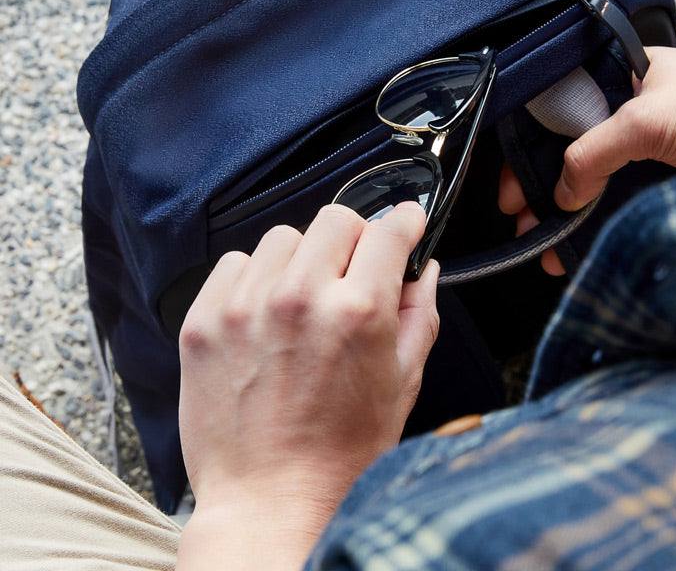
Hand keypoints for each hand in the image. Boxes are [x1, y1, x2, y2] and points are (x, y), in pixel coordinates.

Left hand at [177, 201, 438, 570]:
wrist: (270, 502)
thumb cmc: (340, 455)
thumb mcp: (402, 384)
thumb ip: (420, 315)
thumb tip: (424, 271)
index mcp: (358, 312)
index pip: (388, 230)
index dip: (405, 220)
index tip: (405, 222)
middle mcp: (301, 299)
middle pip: (335, 219)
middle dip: (354, 239)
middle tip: (352, 273)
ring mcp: (247, 306)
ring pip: (283, 238)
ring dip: (302, 260)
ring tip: (303, 303)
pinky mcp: (205, 320)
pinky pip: (234, 263)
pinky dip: (255, 278)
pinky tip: (265, 314)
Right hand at [499, 47, 675, 275]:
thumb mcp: (646, 121)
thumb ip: (592, 153)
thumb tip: (558, 194)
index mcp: (616, 78)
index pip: (553, 115)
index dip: (525, 153)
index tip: (509, 191)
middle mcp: (628, 111)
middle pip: (568, 153)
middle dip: (541, 191)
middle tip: (523, 226)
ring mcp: (648, 147)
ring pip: (593, 181)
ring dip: (567, 214)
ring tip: (546, 248)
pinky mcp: (668, 177)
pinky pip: (621, 200)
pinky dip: (599, 222)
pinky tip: (581, 245)